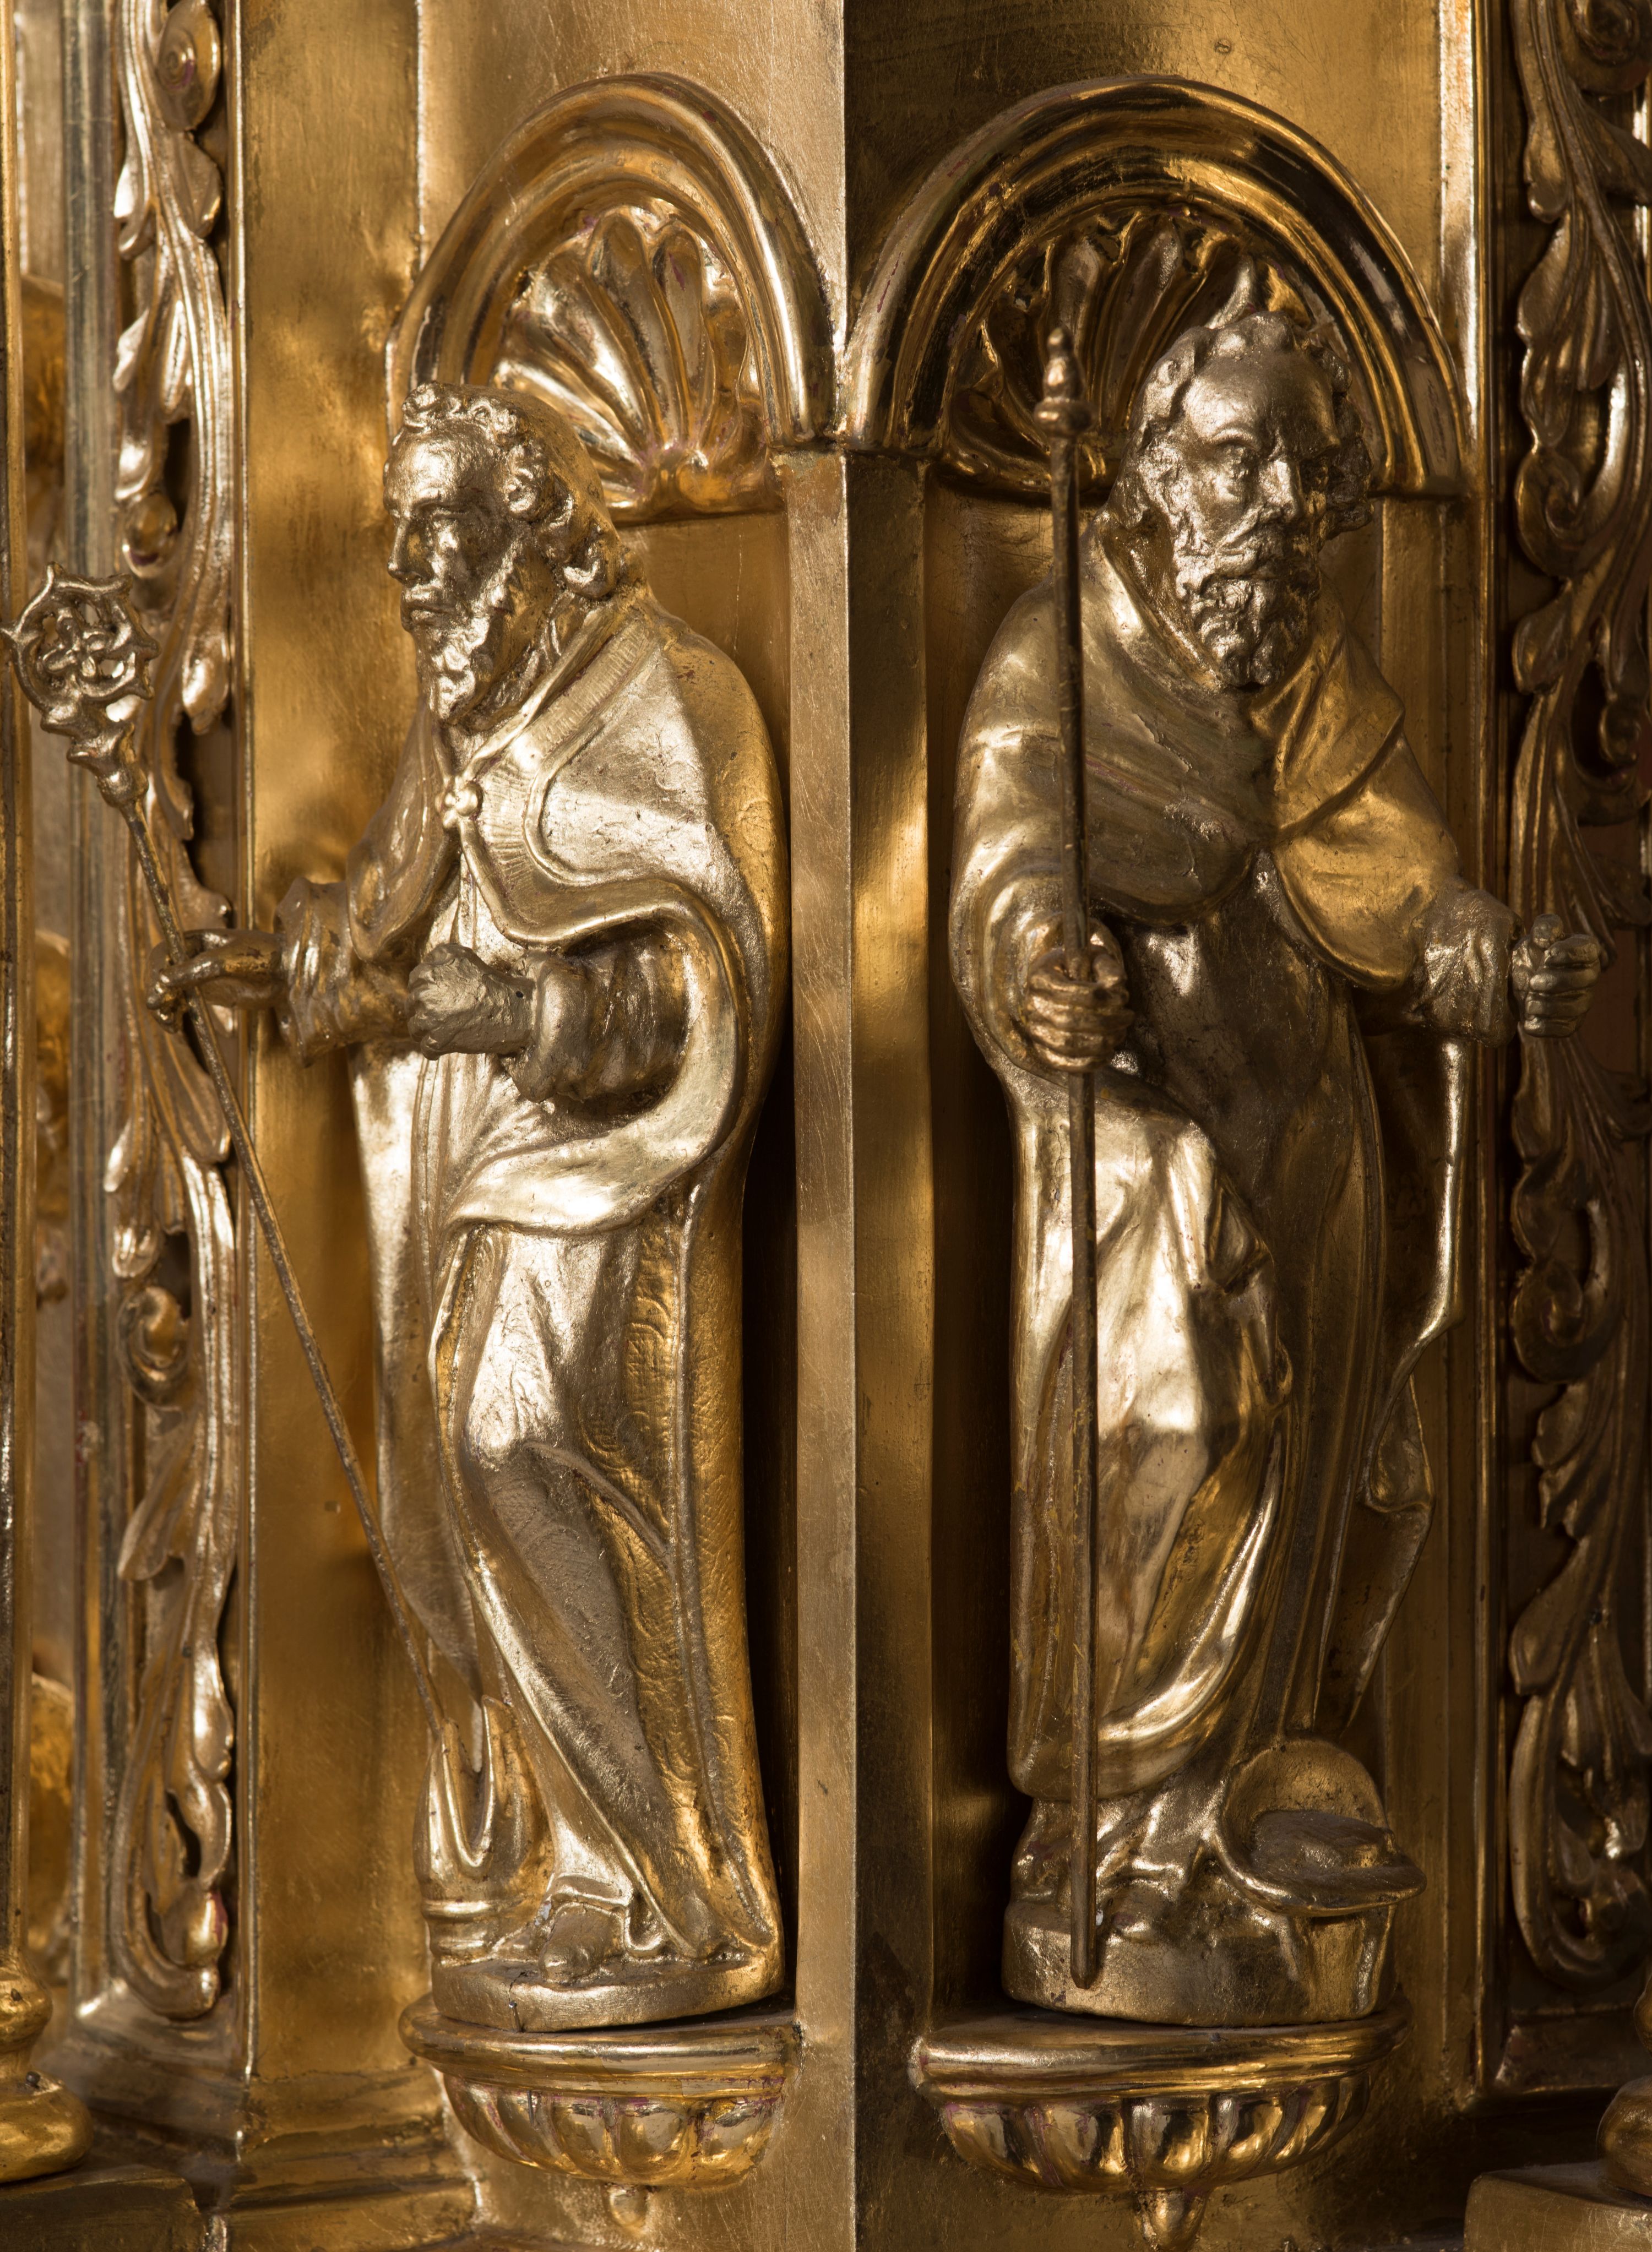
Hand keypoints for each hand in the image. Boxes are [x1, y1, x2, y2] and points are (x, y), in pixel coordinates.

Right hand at [146, 926, 285, 1029]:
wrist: (290, 973)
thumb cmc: (264, 957)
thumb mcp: (230, 960)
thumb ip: (197, 969)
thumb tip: (163, 980)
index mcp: (196, 940)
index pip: (164, 953)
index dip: (156, 971)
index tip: (159, 992)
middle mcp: (193, 957)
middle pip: (162, 974)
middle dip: (158, 991)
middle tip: (161, 1010)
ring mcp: (200, 976)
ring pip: (170, 991)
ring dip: (164, 1006)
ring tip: (169, 1024)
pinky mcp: (209, 994)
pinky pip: (185, 1004)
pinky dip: (177, 1014)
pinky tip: (176, 1027)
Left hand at [407, 942, 531, 1057]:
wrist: (514, 1010)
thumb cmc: (493, 985)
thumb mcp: (464, 957)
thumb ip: (440, 956)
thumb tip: (427, 965)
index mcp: (430, 972)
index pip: (414, 981)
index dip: (425, 990)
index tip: (437, 997)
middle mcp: (426, 993)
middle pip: (412, 1005)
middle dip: (423, 1011)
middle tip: (442, 1016)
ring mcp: (430, 1018)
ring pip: (415, 1028)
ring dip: (426, 1032)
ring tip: (442, 1032)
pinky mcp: (439, 1040)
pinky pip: (426, 1049)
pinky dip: (433, 1051)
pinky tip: (443, 1048)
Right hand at [1020, 927, 1130, 1074]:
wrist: (1062, 983)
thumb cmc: (1080, 969)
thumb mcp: (1093, 957)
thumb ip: (1106, 965)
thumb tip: (1116, 984)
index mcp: (1040, 976)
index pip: (1071, 991)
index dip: (1101, 997)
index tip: (1123, 998)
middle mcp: (1031, 1004)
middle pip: (1068, 1020)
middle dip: (1106, 1021)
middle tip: (1128, 1017)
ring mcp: (1033, 1029)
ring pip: (1066, 1044)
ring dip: (1100, 1043)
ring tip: (1120, 1034)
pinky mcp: (1040, 1049)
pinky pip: (1061, 1063)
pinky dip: (1087, 1063)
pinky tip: (1108, 1054)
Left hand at [1512, 912, 1602, 1039]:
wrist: (1518, 982)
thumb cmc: (1532, 954)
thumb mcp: (1534, 936)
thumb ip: (1545, 927)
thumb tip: (1546, 936)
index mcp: (1584, 952)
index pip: (1587, 951)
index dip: (1569, 954)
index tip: (1547, 955)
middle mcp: (1589, 977)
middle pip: (1585, 980)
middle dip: (1558, 982)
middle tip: (1533, 982)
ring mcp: (1582, 1000)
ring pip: (1577, 1007)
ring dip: (1551, 1005)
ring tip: (1529, 1002)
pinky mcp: (1570, 1022)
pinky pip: (1566, 1029)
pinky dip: (1547, 1026)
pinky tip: (1530, 1021)